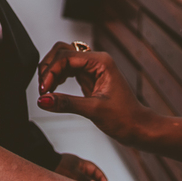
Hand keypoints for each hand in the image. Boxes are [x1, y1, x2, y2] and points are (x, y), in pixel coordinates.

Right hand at [36, 42, 155, 146]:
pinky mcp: (89, 77)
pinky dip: (57, 77)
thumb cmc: (125, 119)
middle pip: (62, 51)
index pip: (66, 56)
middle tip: (42, 89)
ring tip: (45, 90)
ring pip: (63, 59)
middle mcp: (96, 60)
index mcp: (101, 62)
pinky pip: (68, 70)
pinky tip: (53, 89)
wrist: (139, 128)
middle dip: (49, 67)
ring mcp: (92, 68)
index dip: (51, 71)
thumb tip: (42, 100)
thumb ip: (67, 103)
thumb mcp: (94, 111)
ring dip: (51, 72)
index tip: (43, 90)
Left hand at [54, 153, 109, 180]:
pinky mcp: (70, 180)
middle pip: (93, 178)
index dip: (103, 179)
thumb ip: (84, 179)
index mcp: (83, 164)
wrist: (46, 163)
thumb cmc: (59, 165)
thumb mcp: (72, 172)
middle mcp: (80, 169)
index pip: (96, 171)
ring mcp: (75, 175)